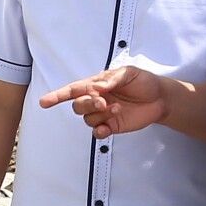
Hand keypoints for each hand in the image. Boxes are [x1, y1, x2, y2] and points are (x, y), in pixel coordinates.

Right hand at [40, 66, 164, 136]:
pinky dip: (99, 131)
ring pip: (87, 118)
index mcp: (96, 85)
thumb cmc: (143, 81)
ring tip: (117, 108)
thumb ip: (112, 79)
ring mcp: (103, 114)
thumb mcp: (129, 73)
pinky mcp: (111, 126)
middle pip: (77, 106)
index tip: (44, 102)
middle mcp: (96, 100)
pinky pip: (97, 132)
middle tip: (103, 102)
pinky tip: (107, 128)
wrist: (161, 98)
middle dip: (87, 104)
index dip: (57, 96)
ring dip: (99, 115)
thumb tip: (98, 87)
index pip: (72, 90)